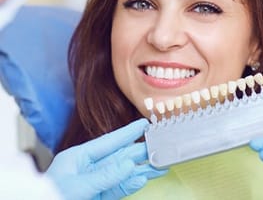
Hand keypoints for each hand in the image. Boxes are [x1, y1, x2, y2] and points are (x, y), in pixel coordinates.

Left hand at [46, 119, 166, 199]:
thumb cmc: (50, 197)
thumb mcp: (76, 185)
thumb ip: (103, 175)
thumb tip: (129, 164)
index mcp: (79, 157)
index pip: (109, 141)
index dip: (127, 132)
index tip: (143, 123)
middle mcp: (90, 167)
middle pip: (120, 156)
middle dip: (140, 151)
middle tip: (159, 145)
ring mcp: (96, 183)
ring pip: (123, 173)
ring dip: (141, 169)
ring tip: (159, 165)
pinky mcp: (100, 197)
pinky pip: (119, 189)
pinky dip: (131, 185)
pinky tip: (143, 178)